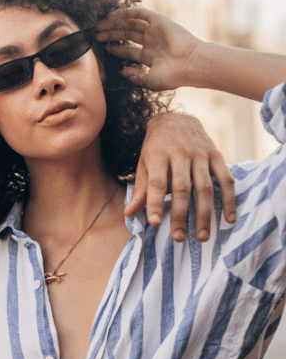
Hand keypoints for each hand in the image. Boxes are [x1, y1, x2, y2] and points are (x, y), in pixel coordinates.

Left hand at [96, 7, 201, 91]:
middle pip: (127, 36)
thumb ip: (134, 76)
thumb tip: (121, 72)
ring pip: (130, 24)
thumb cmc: (173, 76)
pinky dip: (125, 13)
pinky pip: (139, 13)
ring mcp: (156, 31)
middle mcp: (152, 42)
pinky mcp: (159, 21)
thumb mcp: (149, 81)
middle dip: (111, 35)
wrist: (190, 64)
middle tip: (96, 35)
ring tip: (99, 25)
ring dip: (115, 24)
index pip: (128, 51)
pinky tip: (112, 16)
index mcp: (150, 57)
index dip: (114, 49)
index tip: (102, 48)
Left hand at [124, 112, 236, 241]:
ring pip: (205, 187)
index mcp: (158, 156)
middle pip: (181, 188)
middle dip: (180, 215)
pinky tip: (228, 219)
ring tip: (203, 236)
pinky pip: (226, 179)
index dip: (154, 203)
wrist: (176, 119)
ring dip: (205, 214)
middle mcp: (180, 154)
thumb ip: (140, 190)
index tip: (155, 223)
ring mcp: (201, 154)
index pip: (156, 183)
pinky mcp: (217, 155)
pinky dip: (229, 200)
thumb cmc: (155, 148)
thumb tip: (129, 214)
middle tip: (179, 238)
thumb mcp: (143, 164)